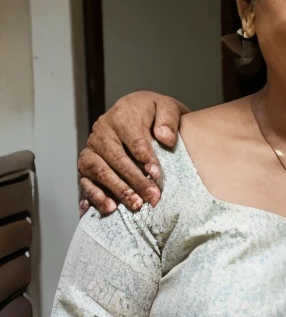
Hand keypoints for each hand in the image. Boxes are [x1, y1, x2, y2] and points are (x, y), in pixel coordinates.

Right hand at [78, 92, 188, 215]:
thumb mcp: (167, 108)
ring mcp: (91, 151)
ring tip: (136, 204)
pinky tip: (110, 209)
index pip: (133, 139)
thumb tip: (165, 137)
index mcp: (121, 116)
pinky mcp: (86, 168)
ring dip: (117, 189)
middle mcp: (101, 133)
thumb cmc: (155, 116)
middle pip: (115, 158)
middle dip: (135, 179)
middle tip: (153, 197)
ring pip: (99, 171)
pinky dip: (96, 197)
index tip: (157, 173)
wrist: (140, 117)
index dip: (145, 157)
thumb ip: (168, 119)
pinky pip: (86, 183)